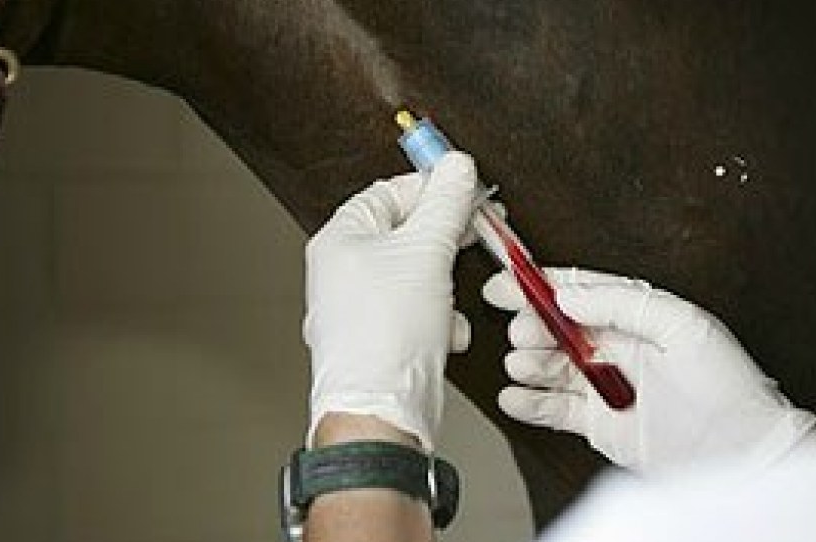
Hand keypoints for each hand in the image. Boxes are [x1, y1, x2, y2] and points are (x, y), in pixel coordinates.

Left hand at [304, 152, 478, 449]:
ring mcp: (359, 306)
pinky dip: (438, 319)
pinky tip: (445, 334)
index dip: (432, 187)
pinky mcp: (379, 337)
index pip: (389, 191)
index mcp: (340, 239)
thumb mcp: (427, 252)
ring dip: (444, 287)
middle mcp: (342, 270)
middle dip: (445, 242)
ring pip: (416, 276)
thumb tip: (457, 166)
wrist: (381, 411)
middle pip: (405, 234)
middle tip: (475, 235)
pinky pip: (416, 312)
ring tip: (450, 301)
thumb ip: (445, 204)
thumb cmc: (385, 334)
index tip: (468, 190)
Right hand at [483, 267, 815, 472]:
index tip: (508, 283)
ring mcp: (604, 387)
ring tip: (523, 364)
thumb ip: (623, 303)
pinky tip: (514, 397)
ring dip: (527, 362)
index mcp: (637, 318)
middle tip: (521, 331)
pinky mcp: (598, 423)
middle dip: (531, 325)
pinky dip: (527, 403)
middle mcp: (617, 349)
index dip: (540, 285)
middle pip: (556, 328)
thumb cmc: (726, 388)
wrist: (740, 453)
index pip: (580, 293)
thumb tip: (570, 296)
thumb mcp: (682, 325)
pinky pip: (552, 410)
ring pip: (550, 367)